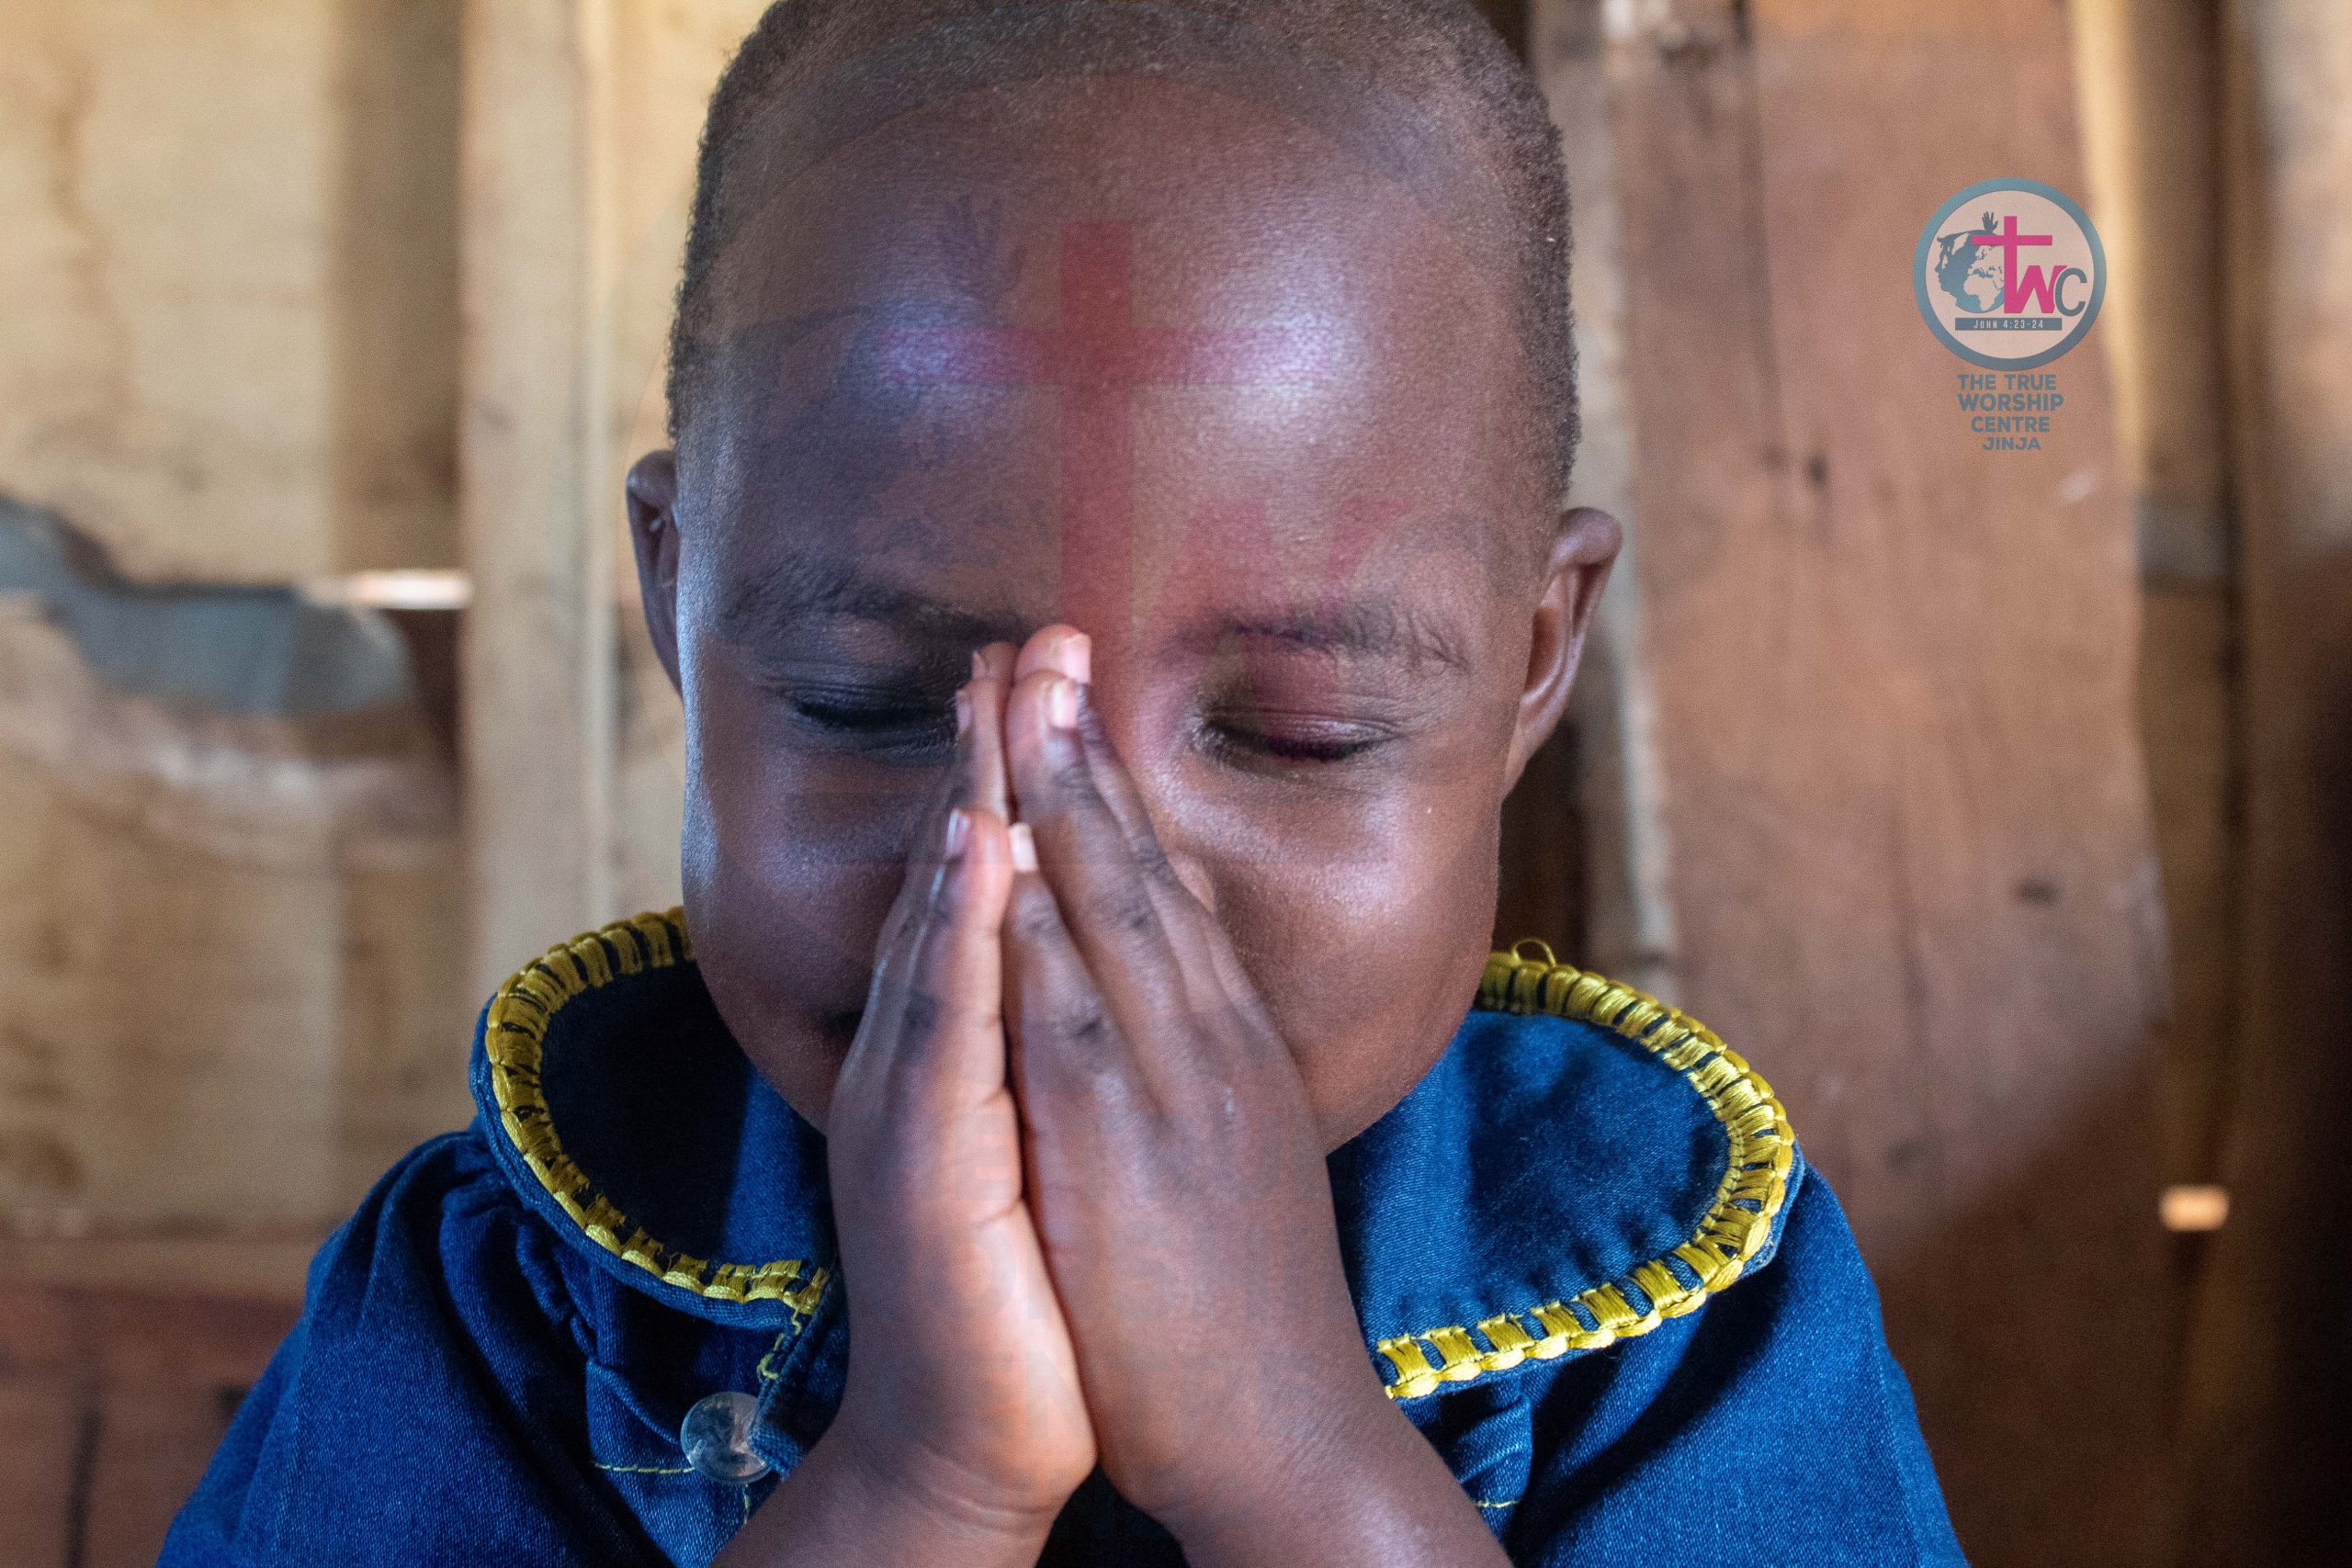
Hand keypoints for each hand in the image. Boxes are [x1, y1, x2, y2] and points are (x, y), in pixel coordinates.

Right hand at [747, 646, 1091, 1562]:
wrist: (978, 1436)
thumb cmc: (1034, 1294)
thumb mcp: (1047, 1146)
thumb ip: (1043, 1049)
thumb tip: (1073, 956)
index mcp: (972, 1050)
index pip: (993, 889)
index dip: (1017, 781)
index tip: (1044, 677)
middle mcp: (932, 1059)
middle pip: (965, 882)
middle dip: (995, 755)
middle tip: (1021, 636)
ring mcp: (919, 1104)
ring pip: (953, 927)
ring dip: (976, 802)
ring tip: (997, 696)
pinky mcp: (926, 1161)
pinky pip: (954, 1020)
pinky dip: (967, 926)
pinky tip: (978, 849)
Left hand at [998, 628, 1508, 1564]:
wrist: (1288, 1432)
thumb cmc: (1250, 1310)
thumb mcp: (1242, 1161)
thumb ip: (1206, 1077)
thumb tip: (1178, 1009)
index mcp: (1232, 1045)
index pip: (1167, 887)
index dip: (1114, 787)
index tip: (1073, 699)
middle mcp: (1211, 1040)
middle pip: (1140, 865)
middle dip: (1080, 746)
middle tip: (1040, 636)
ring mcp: (1173, 1083)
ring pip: (1108, 909)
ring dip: (1054, 794)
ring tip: (1010, 689)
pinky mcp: (1125, 1145)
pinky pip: (1069, 1005)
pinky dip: (1035, 916)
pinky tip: (1000, 846)